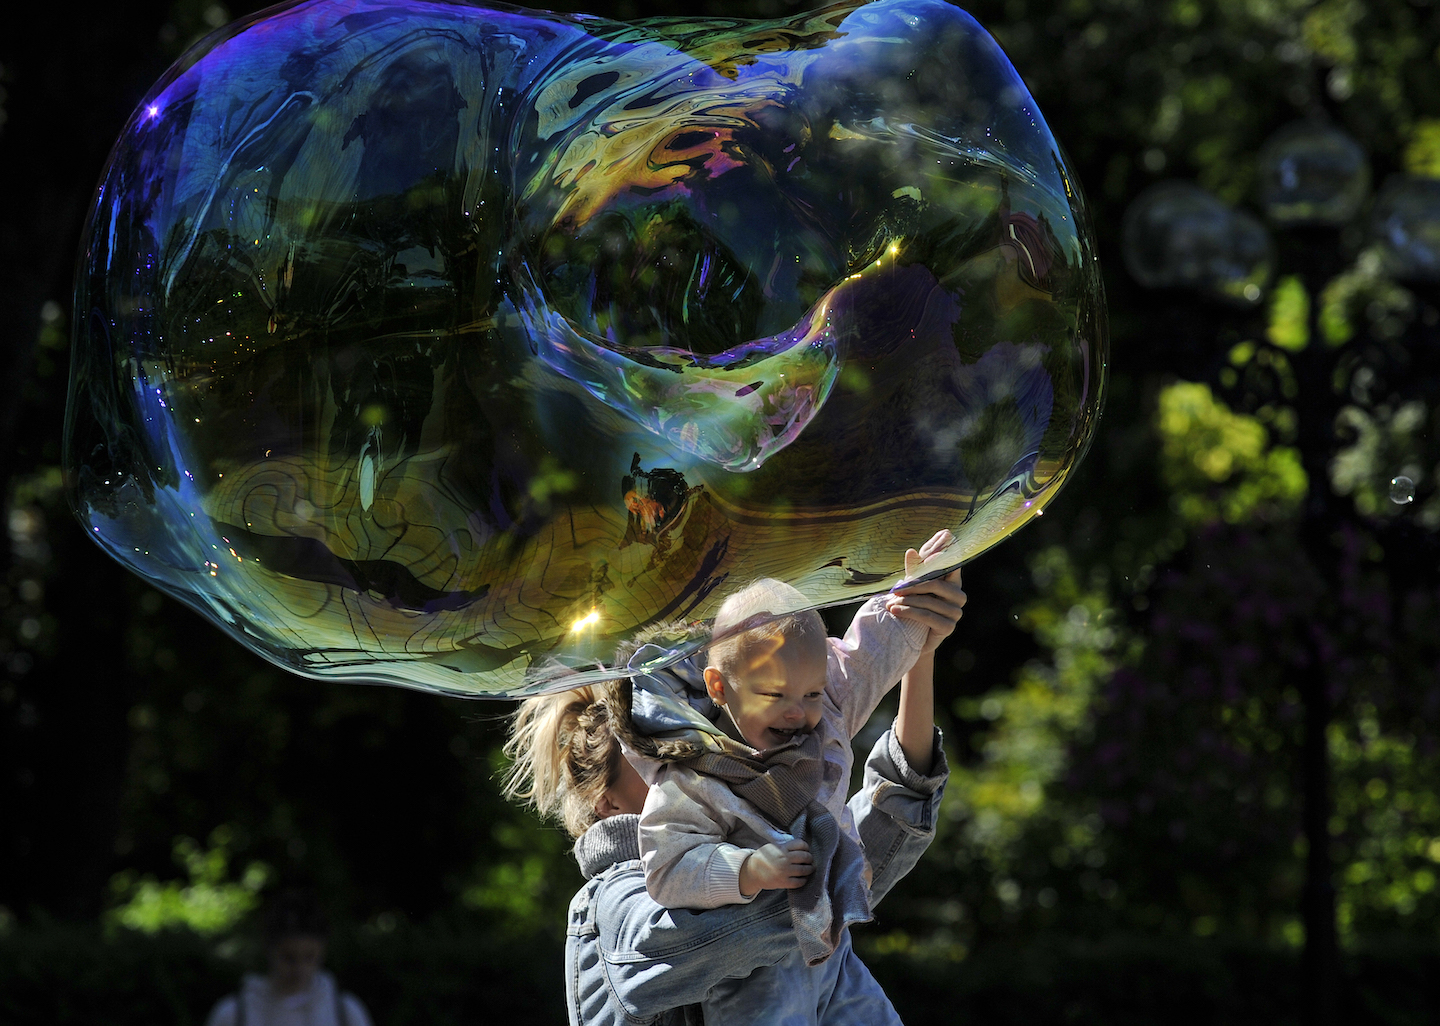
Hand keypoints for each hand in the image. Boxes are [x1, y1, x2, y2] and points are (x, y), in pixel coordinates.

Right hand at [738, 839, 812, 894]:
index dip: (806, 847)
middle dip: (810, 858)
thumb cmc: (763, 858)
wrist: (751, 872)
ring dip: (810, 869)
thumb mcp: (772, 847)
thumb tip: (800, 847)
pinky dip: (803, 880)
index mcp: (782, 848)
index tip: (806, 849)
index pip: (800, 844)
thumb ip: (785, 846)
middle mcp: (784, 859)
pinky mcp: (783, 882)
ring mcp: (784, 871)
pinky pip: (799, 882)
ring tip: (810, 868)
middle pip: (805, 857)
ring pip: (804, 870)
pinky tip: (803, 878)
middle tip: (810, 859)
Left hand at [887, 531, 965, 653]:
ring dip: (907, 601)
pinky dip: (909, 612)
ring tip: (890, 603)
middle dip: (913, 585)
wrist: (911, 638)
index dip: (943, 556)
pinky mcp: (948, 627)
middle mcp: (958, 596)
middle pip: (936, 584)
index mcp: (953, 582)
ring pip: (930, 601)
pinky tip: (894, 611)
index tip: (933, 550)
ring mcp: (955, 612)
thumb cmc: (914, 607)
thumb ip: (915, 570)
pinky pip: (927, 616)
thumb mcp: (912, 587)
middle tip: (894, 590)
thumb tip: (911, 550)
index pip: (952, 565)